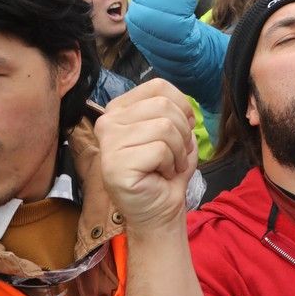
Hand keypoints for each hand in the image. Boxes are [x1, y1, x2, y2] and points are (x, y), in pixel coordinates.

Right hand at [95, 79, 196, 230]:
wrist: (159, 208)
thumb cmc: (165, 170)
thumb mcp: (175, 133)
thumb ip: (176, 112)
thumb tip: (187, 109)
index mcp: (119, 109)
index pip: (158, 86)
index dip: (182, 106)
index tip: (183, 129)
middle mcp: (107, 121)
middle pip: (163, 105)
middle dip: (183, 131)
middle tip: (177, 153)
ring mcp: (107, 143)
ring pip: (164, 127)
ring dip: (178, 150)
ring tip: (169, 165)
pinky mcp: (114, 164)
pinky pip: (160, 150)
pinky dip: (171, 164)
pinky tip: (161, 175)